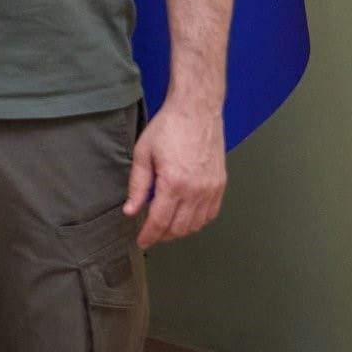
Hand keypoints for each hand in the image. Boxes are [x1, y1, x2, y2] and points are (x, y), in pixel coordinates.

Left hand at [123, 101, 225, 247]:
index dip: (149, 235)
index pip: (160, 221)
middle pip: (179, 228)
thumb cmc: (169, 127)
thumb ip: (137, 186)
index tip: (142, 241)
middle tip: (151, 235)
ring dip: (180, 230)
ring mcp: (211, 188)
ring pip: (196, 224)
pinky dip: (198, 221)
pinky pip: (211, 214)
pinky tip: (186, 217)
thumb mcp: (143, 154)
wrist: (197, 110)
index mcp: (174, 183)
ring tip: (166, 227)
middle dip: (163, 235)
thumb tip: (131, 210)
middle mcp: (196, 190)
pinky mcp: (220, 184)